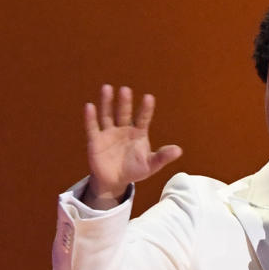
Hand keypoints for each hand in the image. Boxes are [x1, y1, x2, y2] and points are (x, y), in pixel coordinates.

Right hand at [82, 85, 181, 208]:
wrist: (115, 181)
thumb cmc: (134, 170)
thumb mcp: (151, 165)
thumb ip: (163, 157)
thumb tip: (179, 150)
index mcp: (138, 133)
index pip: (143, 118)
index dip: (146, 109)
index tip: (149, 97)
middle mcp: (123, 129)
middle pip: (124, 113)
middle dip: (125, 102)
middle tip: (126, 90)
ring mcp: (109, 133)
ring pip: (107, 115)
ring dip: (107, 102)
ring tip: (107, 88)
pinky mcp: (96, 140)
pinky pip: (93, 127)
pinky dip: (91, 117)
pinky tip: (90, 106)